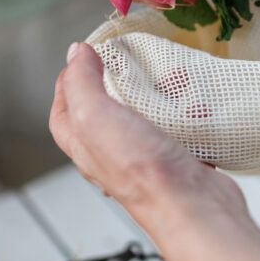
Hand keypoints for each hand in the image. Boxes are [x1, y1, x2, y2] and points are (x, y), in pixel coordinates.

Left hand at [49, 42, 240, 209]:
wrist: (193, 207)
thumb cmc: (142, 170)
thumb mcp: (95, 115)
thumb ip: (82, 82)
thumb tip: (75, 53)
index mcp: (86, 147)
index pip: (64, 114)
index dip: (67, 83)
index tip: (84, 57)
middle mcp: (113, 157)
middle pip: (104, 116)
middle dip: (115, 85)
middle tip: (126, 61)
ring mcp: (148, 161)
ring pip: (146, 122)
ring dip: (157, 97)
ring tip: (167, 77)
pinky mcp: (180, 162)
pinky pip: (180, 131)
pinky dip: (188, 114)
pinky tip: (195, 103)